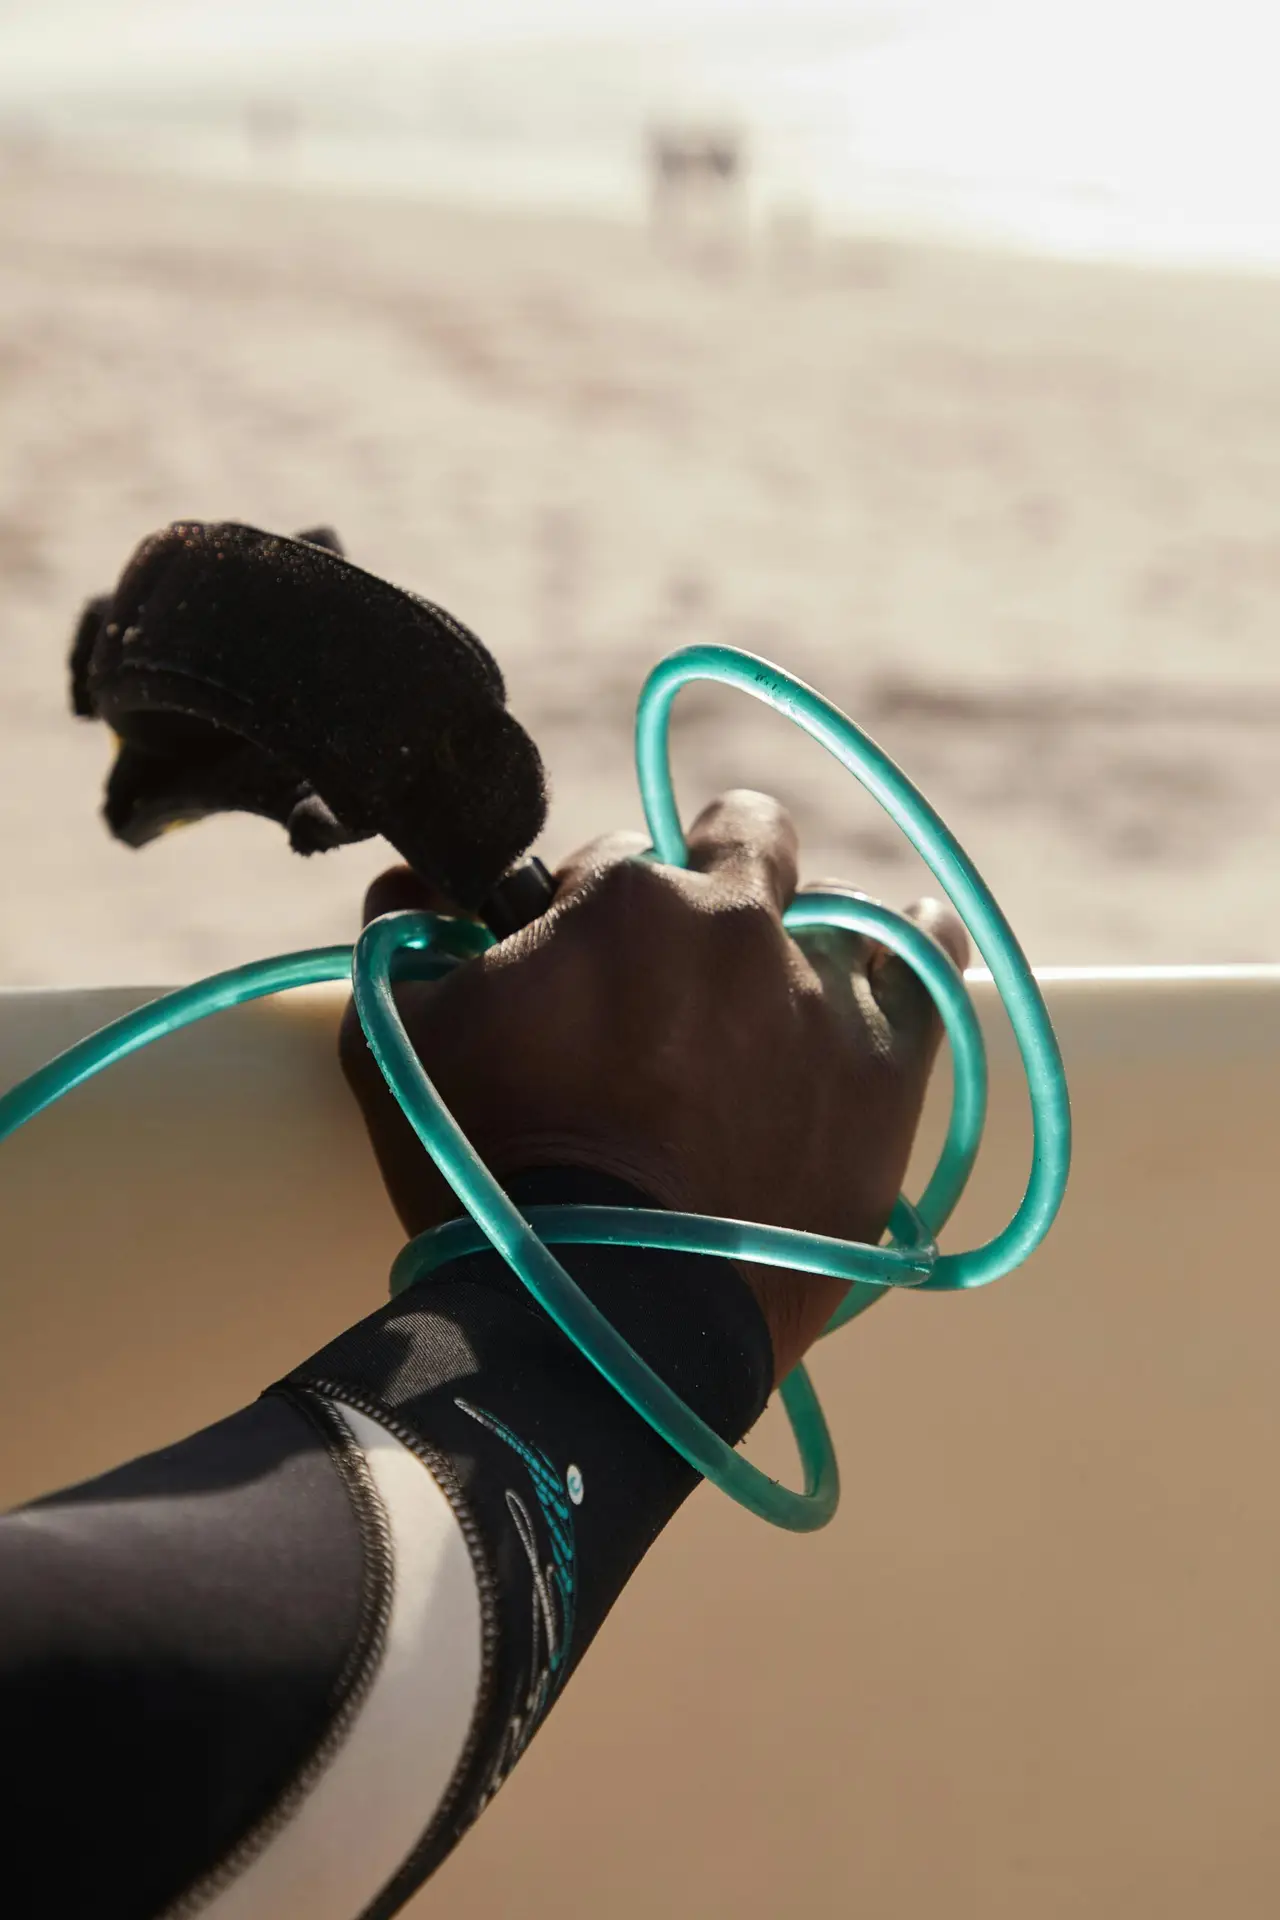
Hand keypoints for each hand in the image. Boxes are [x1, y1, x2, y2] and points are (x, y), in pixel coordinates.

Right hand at [340, 790, 967, 1383]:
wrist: (604, 1313)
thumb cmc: (490, 1175)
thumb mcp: (402, 1045)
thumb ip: (406, 942)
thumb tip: (408, 886)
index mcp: (625, 897)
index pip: (612, 858)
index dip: (592, 911)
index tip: (584, 973)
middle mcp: (736, 922)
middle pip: (741, 837)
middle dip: (711, 865)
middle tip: (684, 948)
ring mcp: (821, 994)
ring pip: (835, 903)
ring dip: (801, 926)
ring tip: (776, 981)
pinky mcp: (887, 1068)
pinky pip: (927, 964)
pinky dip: (915, 942)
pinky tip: (909, 936)